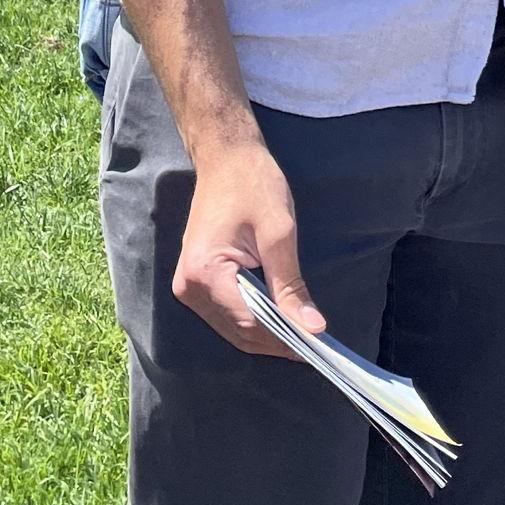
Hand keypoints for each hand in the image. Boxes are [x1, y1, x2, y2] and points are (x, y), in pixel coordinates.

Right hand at [174, 139, 326, 356]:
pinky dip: (254, 318)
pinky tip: (280, 315)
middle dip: (277, 340)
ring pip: (232, 327)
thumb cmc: (253, 184)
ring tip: (303, 332)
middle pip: (239, 331)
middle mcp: (189, 286)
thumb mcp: (279, 232)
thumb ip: (291, 284)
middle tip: (315, 343)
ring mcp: (188, 285)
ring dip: (267, 333)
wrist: (226, 157)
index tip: (316, 347)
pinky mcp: (195, 280)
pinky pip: (227, 313)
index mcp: (205, 273)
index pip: (249, 323)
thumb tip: (312, 327)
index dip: (284, 339)